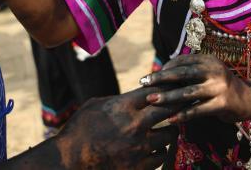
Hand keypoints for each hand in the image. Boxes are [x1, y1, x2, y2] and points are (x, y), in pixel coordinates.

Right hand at [52, 88, 178, 168]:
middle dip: (176, 105)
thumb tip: (137, 96)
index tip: (173, 88)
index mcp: (124, 106)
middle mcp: (135, 125)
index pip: (156, 91)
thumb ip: (119, 100)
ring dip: (168, 132)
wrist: (69, 161)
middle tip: (181, 105)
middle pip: (169, 109)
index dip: (167, 89)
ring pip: (169, 135)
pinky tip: (153, 148)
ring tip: (165, 130)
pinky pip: (161, 156)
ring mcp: (139, 147)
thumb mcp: (96, 105)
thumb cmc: (79, 130)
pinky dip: (159, 151)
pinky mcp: (139, 167)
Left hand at [142, 53, 250, 122]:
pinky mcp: (223, 103)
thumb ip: (190, 73)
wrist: (249, 99)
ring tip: (152, 101)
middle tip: (144, 83)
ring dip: (168, 97)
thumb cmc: (221, 87)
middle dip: (161, 79)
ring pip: (188, 92)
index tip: (149, 78)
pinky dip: (182, 114)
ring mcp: (219, 87)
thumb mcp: (208, 73)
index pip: (182, 61)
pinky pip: (198, 110)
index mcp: (209, 60)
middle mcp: (214, 70)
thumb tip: (161, 74)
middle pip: (182, 73)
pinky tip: (170, 119)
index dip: (164, 69)